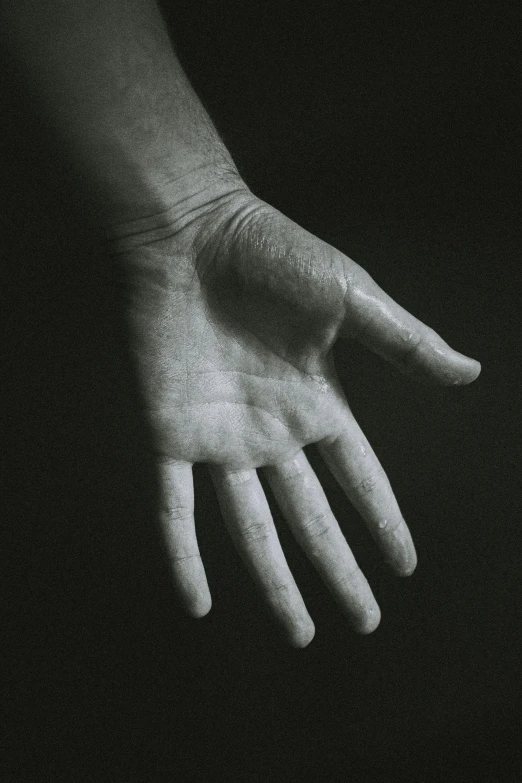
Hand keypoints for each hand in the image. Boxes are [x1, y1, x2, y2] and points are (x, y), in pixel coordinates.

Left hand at [115, 180, 480, 646]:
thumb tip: (470, 374)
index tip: (405, 565)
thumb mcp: (350, 298)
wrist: (192, 232)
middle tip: (364, 622)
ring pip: (250, 529)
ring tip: (299, 634)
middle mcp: (273, 432)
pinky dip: (181, 557)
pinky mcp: (170, 432)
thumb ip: (403, 344)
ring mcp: (221, 438)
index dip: (384, 522)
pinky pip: (172, 508)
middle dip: (338, 571)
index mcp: (317, 403)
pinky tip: (197, 605)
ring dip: (274, 583)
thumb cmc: (270, 254)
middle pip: (312, 519)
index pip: (359, 479)